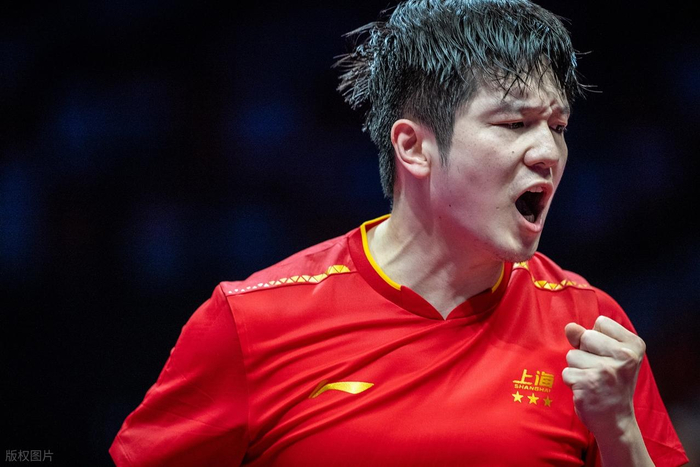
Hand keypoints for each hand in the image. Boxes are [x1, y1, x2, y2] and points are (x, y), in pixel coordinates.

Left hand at [562, 315, 645, 437]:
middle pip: (585, 336)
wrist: (615, 420)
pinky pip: (567, 372)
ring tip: (593, 381)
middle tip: (599, 371)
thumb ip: (586, 338)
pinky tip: (587, 390)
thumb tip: (569, 327)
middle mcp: (624, 356)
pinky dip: (572, 381)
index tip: (607, 356)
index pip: (601, 322)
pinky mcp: (589, 383)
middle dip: (585, 352)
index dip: (597, 338)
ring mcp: (606, 370)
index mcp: (633, 345)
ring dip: (577, 368)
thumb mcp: (607, 355)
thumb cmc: (610, 383)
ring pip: (572, 355)